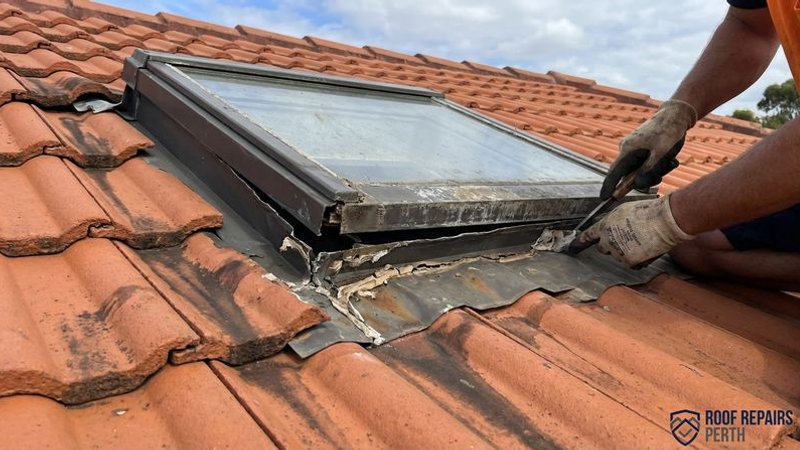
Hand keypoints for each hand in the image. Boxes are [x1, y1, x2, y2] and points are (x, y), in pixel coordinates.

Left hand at [574, 195, 693, 266]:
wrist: (664, 221)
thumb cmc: (648, 212)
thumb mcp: (624, 211)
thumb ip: (613, 221)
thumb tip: (610, 227)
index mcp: (605, 225)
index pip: (588, 235)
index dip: (580, 241)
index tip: (572, 246)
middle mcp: (607, 240)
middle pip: (602, 248)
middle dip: (609, 245)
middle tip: (625, 239)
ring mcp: (617, 251)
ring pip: (618, 255)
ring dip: (625, 251)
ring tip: (641, 240)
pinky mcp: (628, 261)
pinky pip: (630, 263)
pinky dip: (636, 259)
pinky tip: (645, 249)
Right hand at [601, 99, 696, 199]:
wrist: (676, 116)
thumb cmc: (668, 131)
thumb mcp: (660, 153)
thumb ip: (649, 171)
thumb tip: (638, 185)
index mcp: (627, 150)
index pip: (613, 173)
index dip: (608, 186)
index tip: (604, 198)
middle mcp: (628, 151)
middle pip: (630, 174)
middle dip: (645, 179)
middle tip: (661, 176)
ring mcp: (635, 150)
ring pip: (641, 170)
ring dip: (656, 171)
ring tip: (670, 162)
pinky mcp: (643, 150)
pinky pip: (647, 164)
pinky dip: (658, 166)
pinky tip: (670, 159)